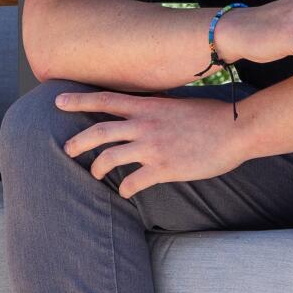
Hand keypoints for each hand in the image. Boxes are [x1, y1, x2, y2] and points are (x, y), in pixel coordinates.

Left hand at [57, 91, 248, 197]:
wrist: (235, 129)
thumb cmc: (210, 116)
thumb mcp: (177, 103)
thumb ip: (155, 107)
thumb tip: (143, 109)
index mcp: (148, 106)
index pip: (104, 99)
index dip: (78, 100)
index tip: (57, 101)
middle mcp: (144, 124)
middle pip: (98, 131)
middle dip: (77, 142)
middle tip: (67, 149)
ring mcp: (152, 147)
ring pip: (109, 158)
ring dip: (97, 168)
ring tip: (95, 174)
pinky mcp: (163, 168)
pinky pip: (132, 182)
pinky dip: (124, 189)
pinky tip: (124, 192)